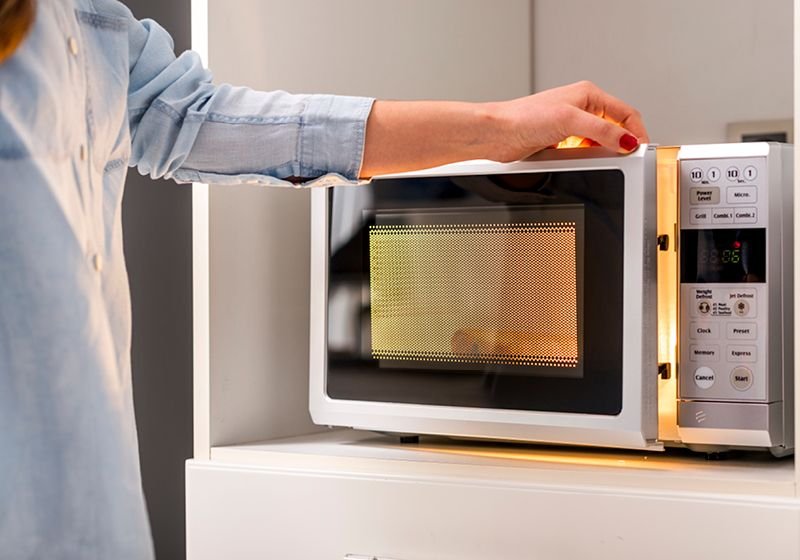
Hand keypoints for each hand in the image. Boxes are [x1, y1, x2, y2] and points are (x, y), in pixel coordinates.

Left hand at [485, 80, 648, 161]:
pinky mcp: (559, 142)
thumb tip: (627, 140)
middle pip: (614, 128)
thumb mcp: (570, 121)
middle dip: (620, 144)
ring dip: (603, 152)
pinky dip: (587, 158)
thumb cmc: (524, 118)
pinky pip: (583, 152)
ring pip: (599, 142)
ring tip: (604, 161)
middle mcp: (580, 108)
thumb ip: (603, 131)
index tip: (641, 150)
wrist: (498, 133)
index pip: (626, 113)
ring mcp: (570, 126)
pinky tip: (583, 162)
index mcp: (588, 94)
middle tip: (626, 159)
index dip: (636, 132)